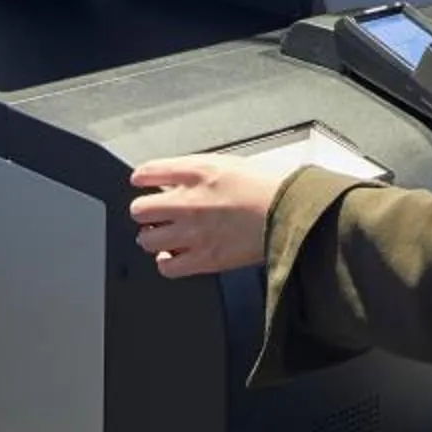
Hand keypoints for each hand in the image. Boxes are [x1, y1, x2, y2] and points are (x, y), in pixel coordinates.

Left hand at [127, 155, 295, 277]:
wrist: (292, 211)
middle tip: (156, 214)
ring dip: (153, 237)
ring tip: (165, 236)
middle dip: (146, 211)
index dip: (141, 178)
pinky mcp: (205, 259)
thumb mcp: (229, 164)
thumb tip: (174, 180)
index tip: (142, 182)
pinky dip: (166, 262)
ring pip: (147, 239)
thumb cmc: (269, 186)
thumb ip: (198, 171)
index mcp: (197, 172)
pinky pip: (166, 267)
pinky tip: (174, 256)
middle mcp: (189, 202)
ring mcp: (194, 233)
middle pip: (139, 209)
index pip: (148, 173)